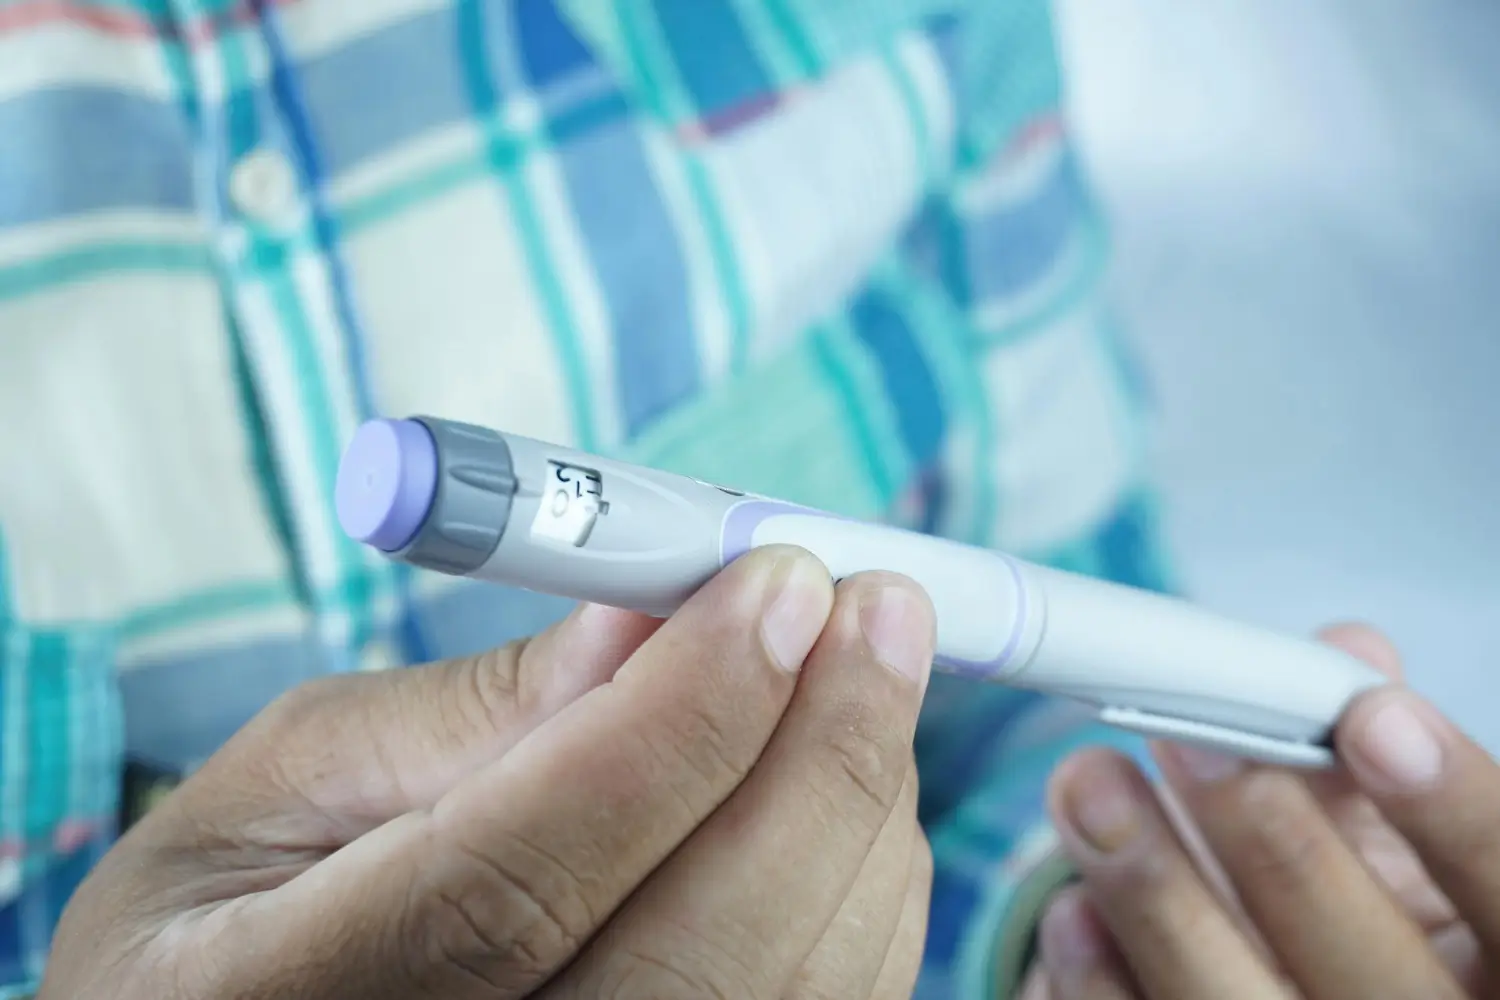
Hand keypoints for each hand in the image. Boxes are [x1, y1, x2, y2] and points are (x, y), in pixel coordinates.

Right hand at [40, 547, 935, 999]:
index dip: (670, 730)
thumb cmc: (244, 901)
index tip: (778, 581)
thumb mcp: (292, 779)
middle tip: (880, 603)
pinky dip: (865, 889)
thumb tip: (653, 608)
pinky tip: (844, 781)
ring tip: (864, 663)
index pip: (515, 882)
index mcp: (294, 997)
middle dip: (818, 762)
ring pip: (788, 995)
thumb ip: (472, 710)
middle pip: (694, 963)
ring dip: (859, 811)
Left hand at [1031, 624, 1493, 998]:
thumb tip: (1348, 653)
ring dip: (1157, 893)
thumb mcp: (1387, 842)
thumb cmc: (1350, 912)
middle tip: (1191, 740)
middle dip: (1275, 845)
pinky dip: (1101, 979)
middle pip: (1372, 973)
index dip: (1453, 813)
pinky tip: (1069, 906)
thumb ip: (1368, 755)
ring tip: (1087, 783)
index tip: (1371, 719)